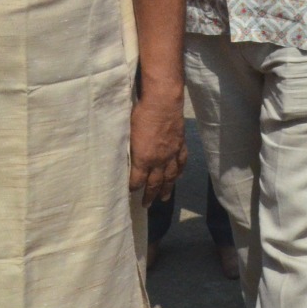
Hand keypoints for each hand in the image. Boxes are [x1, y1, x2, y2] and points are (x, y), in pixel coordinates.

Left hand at [129, 92, 186, 206]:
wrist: (163, 102)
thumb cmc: (141, 114)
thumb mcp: (127, 133)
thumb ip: (128, 149)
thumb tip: (124, 157)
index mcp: (143, 158)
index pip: (137, 180)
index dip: (134, 188)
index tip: (130, 193)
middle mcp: (159, 160)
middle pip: (155, 182)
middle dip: (150, 195)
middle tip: (147, 205)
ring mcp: (172, 153)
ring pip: (170, 176)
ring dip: (167, 189)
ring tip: (164, 198)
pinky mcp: (180, 145)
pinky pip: (181, 162)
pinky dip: (180, 172)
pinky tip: (178, 176)